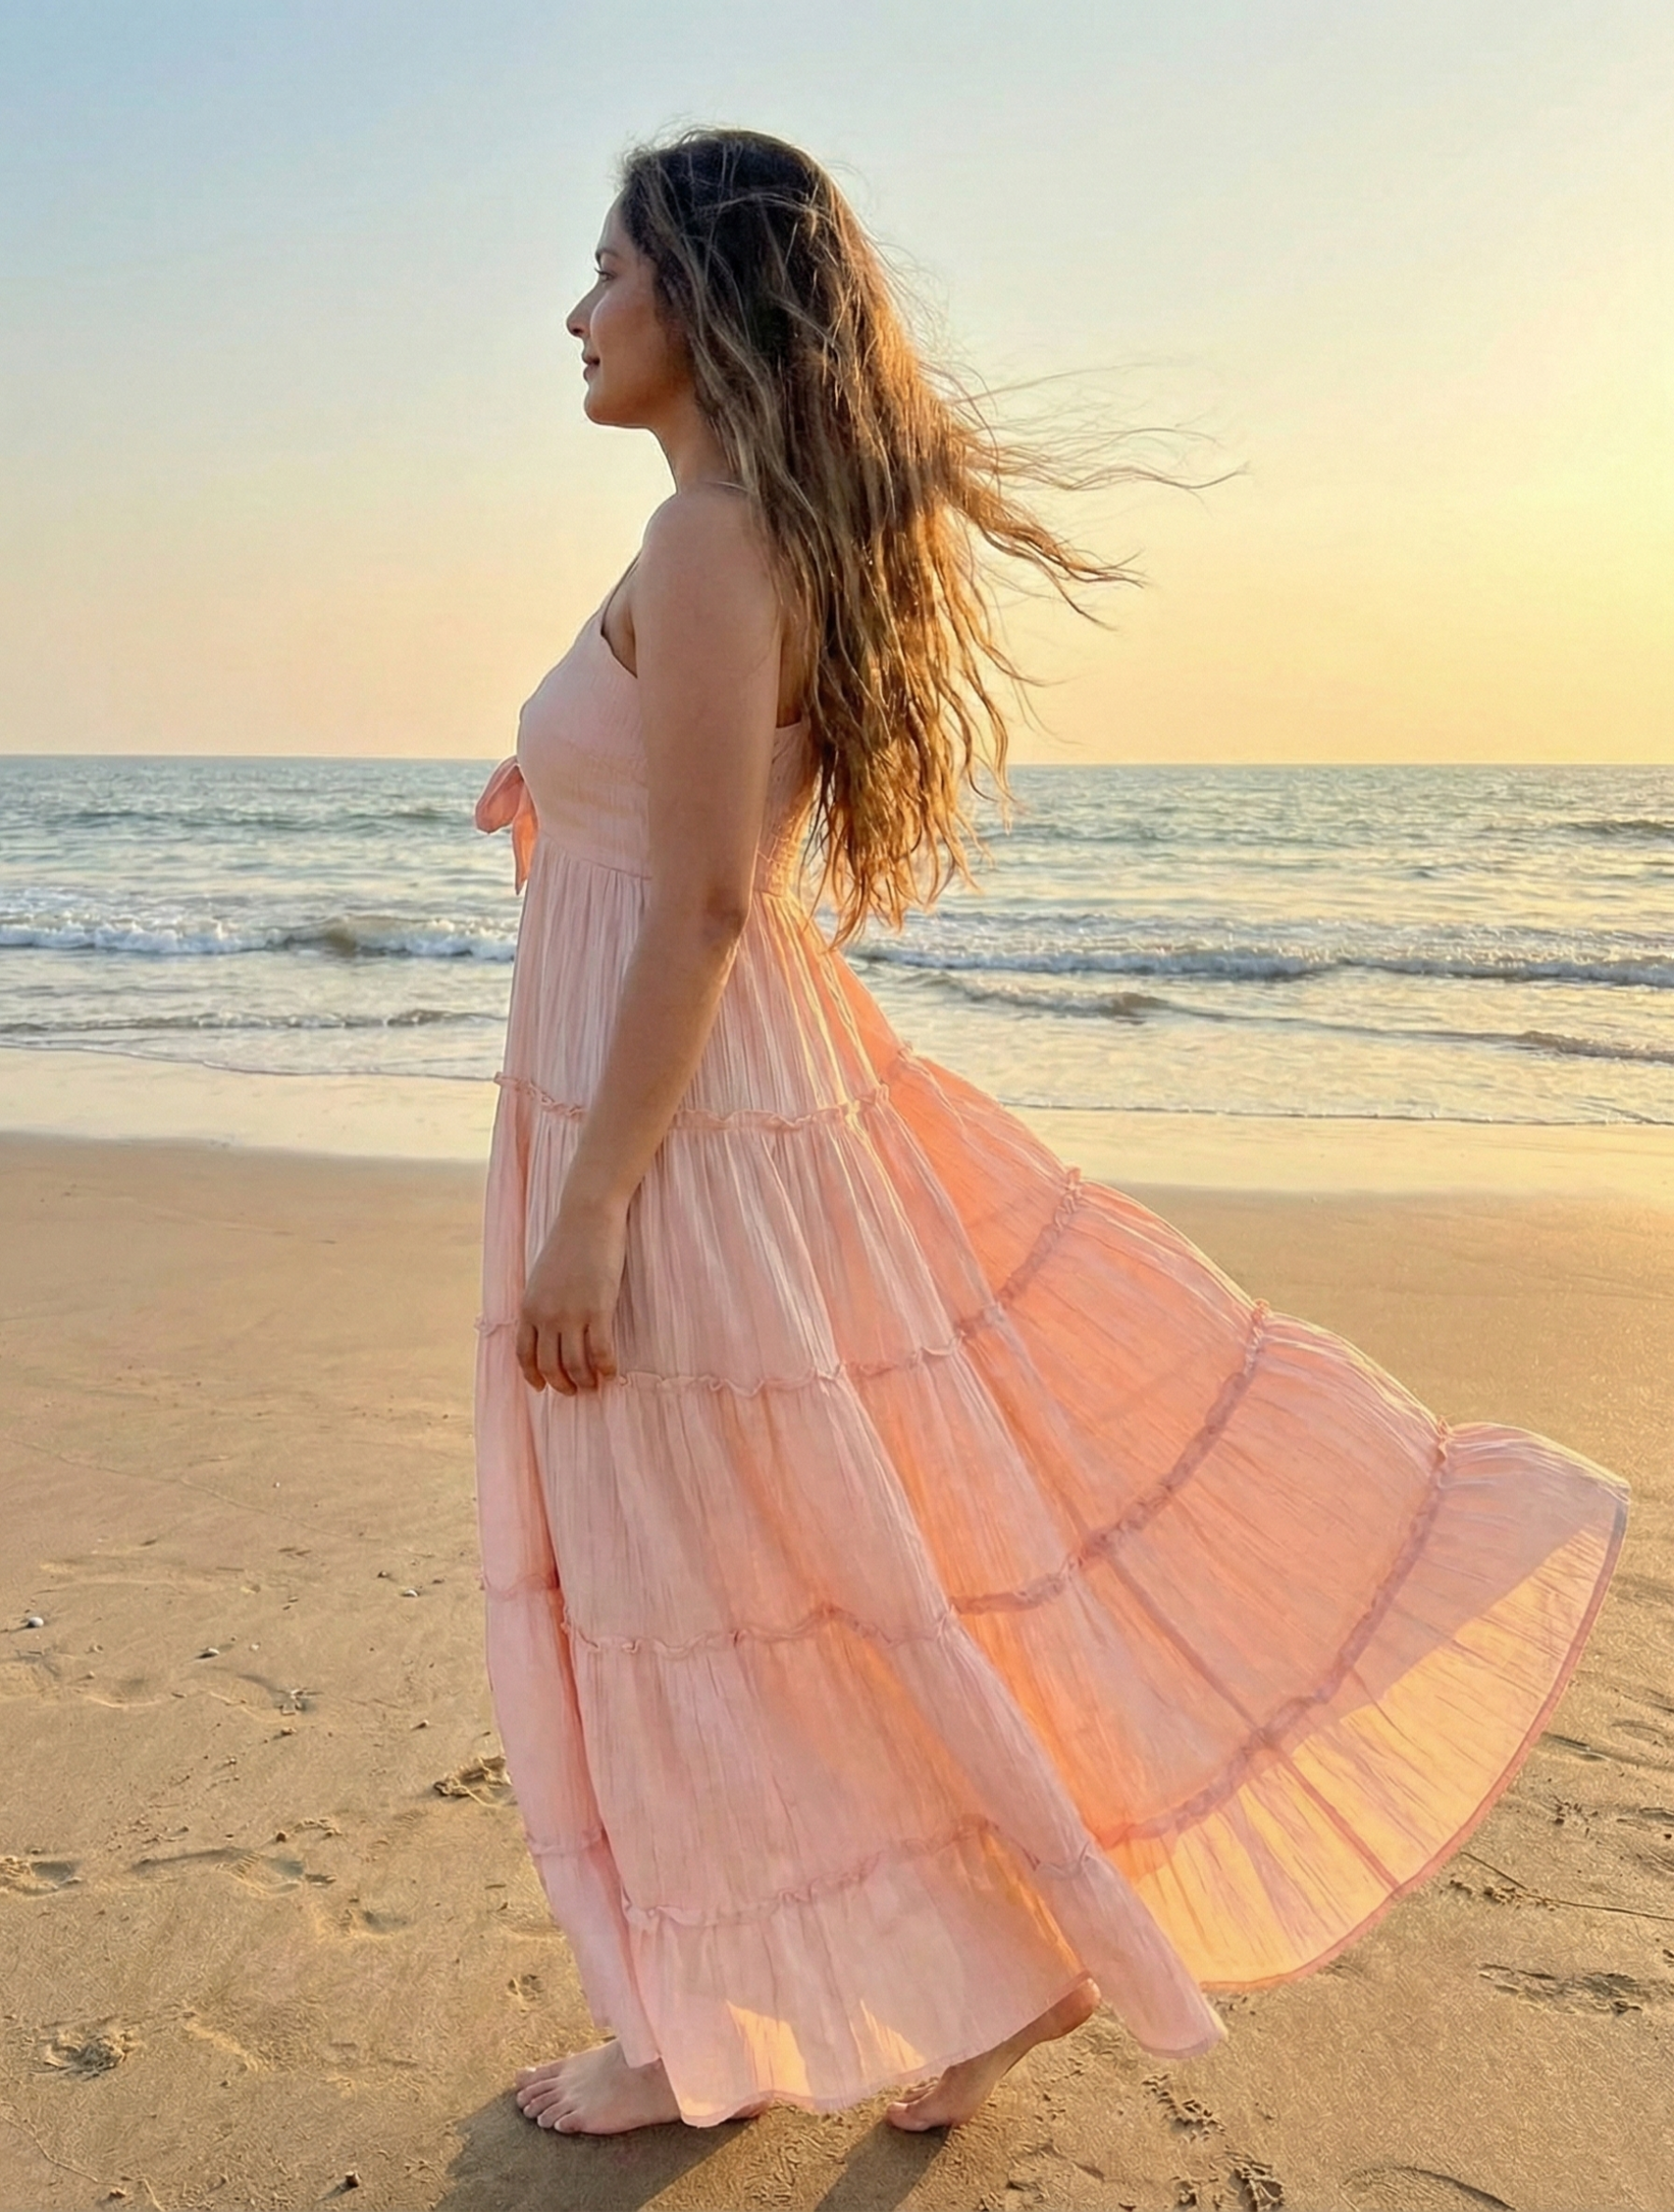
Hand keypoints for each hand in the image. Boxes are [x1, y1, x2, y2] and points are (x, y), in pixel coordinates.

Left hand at [517, 1191, 627, 1394]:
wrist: (587, 1217)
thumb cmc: (569, 1243)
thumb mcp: (542, 1277)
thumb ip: (542, 1304)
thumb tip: (550, 1329)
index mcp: (528, 1307)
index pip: (524, 1355)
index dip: (534, 1376)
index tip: (543, 1387)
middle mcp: (545, 1315)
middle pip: (550, 1366)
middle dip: (562, 1385)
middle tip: (576, 1391)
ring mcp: (571, 1314)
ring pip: (575, 1365)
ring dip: (586, 1381)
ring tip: (595, 1384)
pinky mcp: (598, 1309)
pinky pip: (601, 1352)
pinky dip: (607, 1367)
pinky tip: (613, 1372)